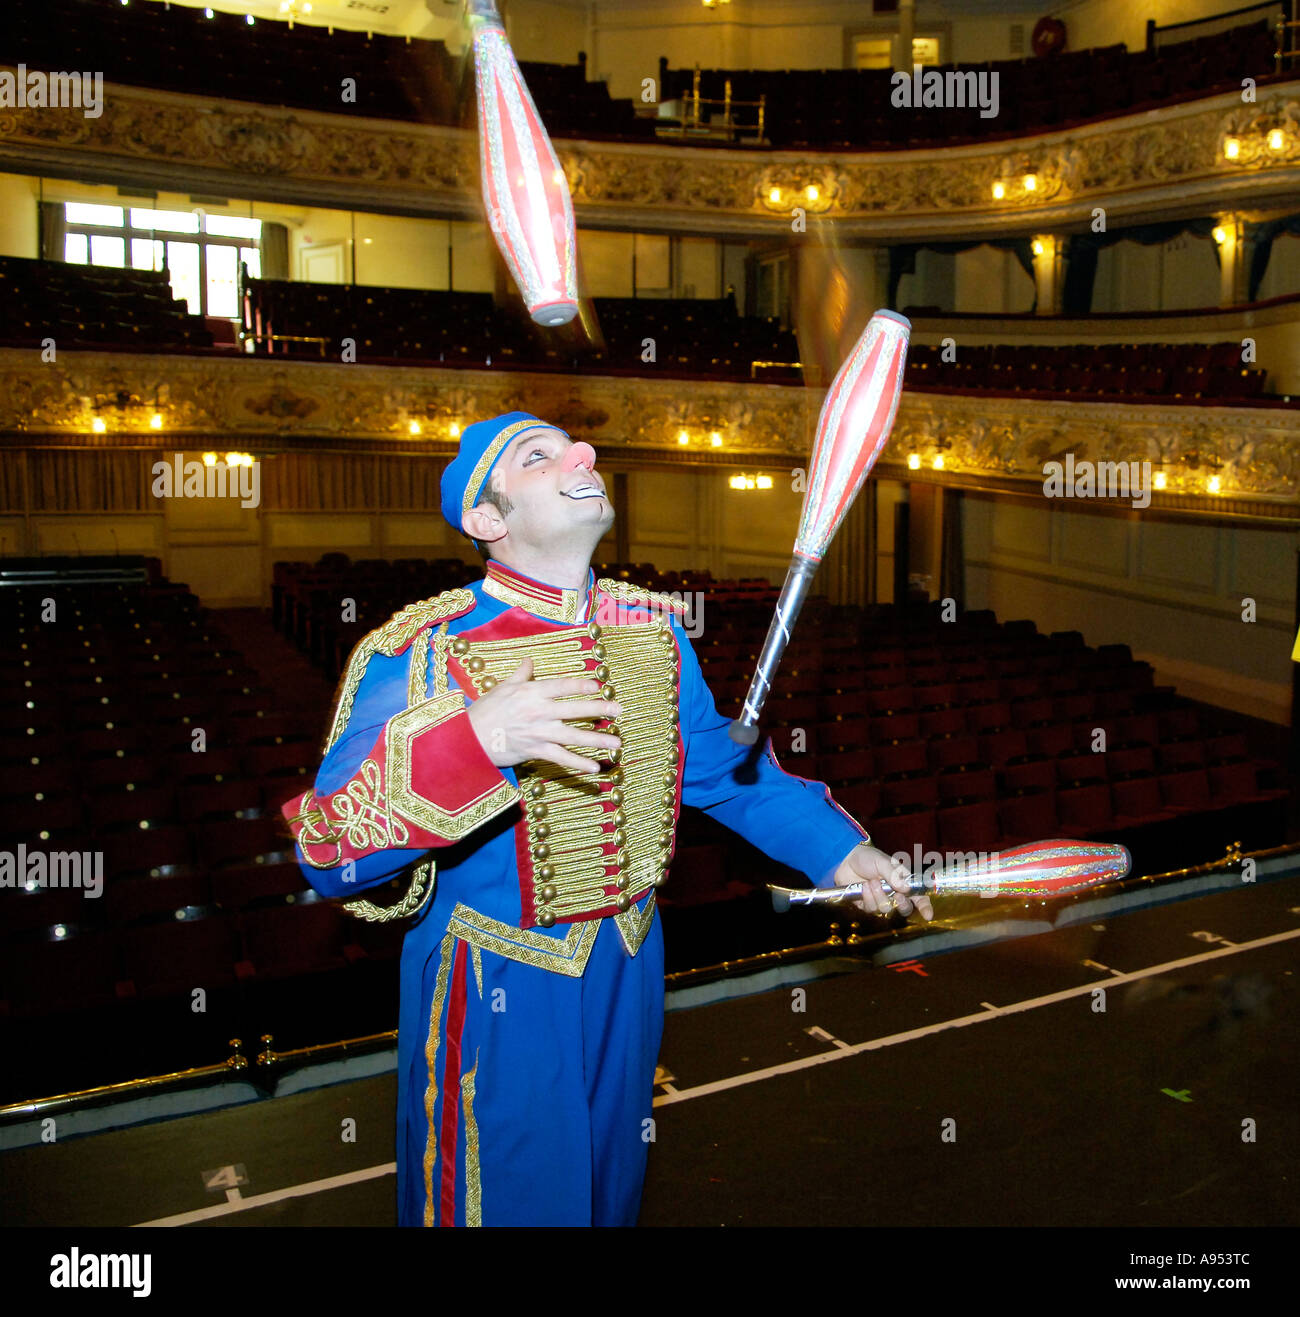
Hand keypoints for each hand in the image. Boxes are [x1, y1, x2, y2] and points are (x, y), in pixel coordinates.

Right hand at [465, 656, 622, 775]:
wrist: (468, 738)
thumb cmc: (485, 710)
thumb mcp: (502, 688)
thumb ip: (521, 675)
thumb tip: (530, 662)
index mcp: (532, 693)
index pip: (563, 687)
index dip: (582, 686)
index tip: (600, 687)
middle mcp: (539, 712)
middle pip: (575, 710)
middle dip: (599, 710)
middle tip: (619, 711)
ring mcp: (539, 733)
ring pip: (574, 736)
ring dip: (597, 740)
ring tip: (616, 743)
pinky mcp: (535, 751)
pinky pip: (561, 758)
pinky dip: (579, 764)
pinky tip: (595, 767)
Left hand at [832, 843, 933, 921]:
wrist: (845, 860)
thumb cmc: (867, 858)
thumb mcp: (882, 861)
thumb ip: (893, 874)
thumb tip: (906, 888)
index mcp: (902, 882)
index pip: (918, 896)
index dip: (925, 907)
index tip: (928, 915)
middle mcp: (893, 893)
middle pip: (904, 909)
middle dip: (901, 904)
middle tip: (896, 894)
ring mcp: (880, 900)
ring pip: (886, 910)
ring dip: (879, 896)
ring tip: (871, 882)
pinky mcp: (866, 905)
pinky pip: (871, 909)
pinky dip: (867, 898)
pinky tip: (863, 887)